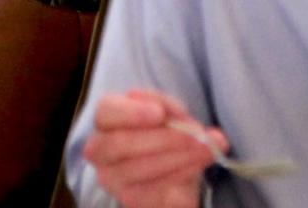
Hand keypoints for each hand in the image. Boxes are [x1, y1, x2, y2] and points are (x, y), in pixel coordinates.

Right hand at [82, 89, 227, 207]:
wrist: (160, 166)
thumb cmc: (156, 131)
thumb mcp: (162, 112)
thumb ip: (170, 109)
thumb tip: (192, 123)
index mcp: (104, 120)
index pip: (107, 111)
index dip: (132, 112)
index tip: (159, 113)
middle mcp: (100, 150)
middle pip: (124, 142)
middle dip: (165, 138)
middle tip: (197, 135)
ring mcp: (114, 179)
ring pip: (142, 167)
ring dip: (179, 158)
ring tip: (206, 149)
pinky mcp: (131, 200)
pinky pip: (156, 189)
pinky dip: (181, 175)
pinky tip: (197, 165)